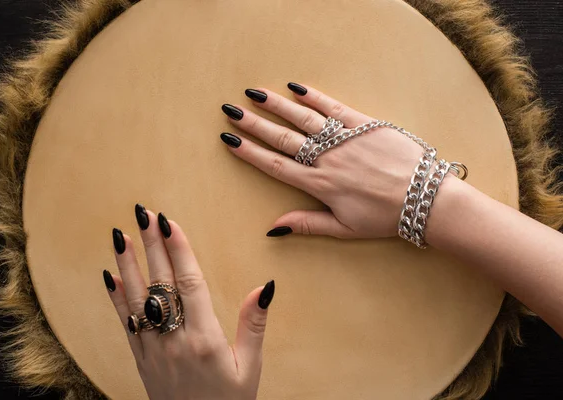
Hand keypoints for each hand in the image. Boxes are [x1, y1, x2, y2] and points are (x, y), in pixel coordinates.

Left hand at [104, 205, 273, 399]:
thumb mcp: (249, 368)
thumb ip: (253, 326)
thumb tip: (263, 288)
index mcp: (204, 338)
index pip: (189, 283)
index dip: (179, 249)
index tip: (169, 222)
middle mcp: (174, 339)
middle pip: (161, 282)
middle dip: (152, 244)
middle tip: (143, 213)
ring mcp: (153, 349)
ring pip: (136, 299)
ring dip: (128, 264)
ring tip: (121, 235)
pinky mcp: (141, 359)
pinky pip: (124, 323)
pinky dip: (115, 298)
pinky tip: (110, 276)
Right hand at [220, 83, 427, 238]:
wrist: (426, 198)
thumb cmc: (386, 217)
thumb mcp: (345, 228)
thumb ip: (308, 224)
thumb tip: (273, 228)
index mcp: (321, 185)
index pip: (277, 166)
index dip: (251, 153)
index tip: (231, 140)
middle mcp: (328, 159)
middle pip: (284, 138)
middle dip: (255, 124)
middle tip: (231, 110)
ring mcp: (346, 139)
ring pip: (304, 119)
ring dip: (277, 106)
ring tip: (255, 94)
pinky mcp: (365, 124)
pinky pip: (335, 107)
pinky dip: (315, 97)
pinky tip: (297, 87)